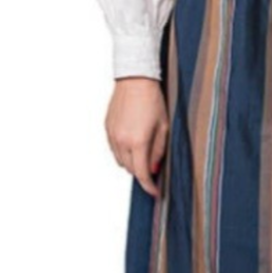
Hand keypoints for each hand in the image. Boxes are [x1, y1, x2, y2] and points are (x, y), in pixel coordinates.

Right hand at [105, 77, 168, 198]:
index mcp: (138, 141)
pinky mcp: (107, 129)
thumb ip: (159, 150)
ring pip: (121, 161)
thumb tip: (153, 168)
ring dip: (132, 162)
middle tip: (153, 170)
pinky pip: (114, 149)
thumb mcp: (164, 127)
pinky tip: (133, 142)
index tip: (155, 192)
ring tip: (144, 152)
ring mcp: (112, 135)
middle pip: (130, 169)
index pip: (142, 173)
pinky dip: (123, 152)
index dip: (149, 186)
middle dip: (142, 173)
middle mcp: (122, 141)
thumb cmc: (153, 100)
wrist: (135, 80)